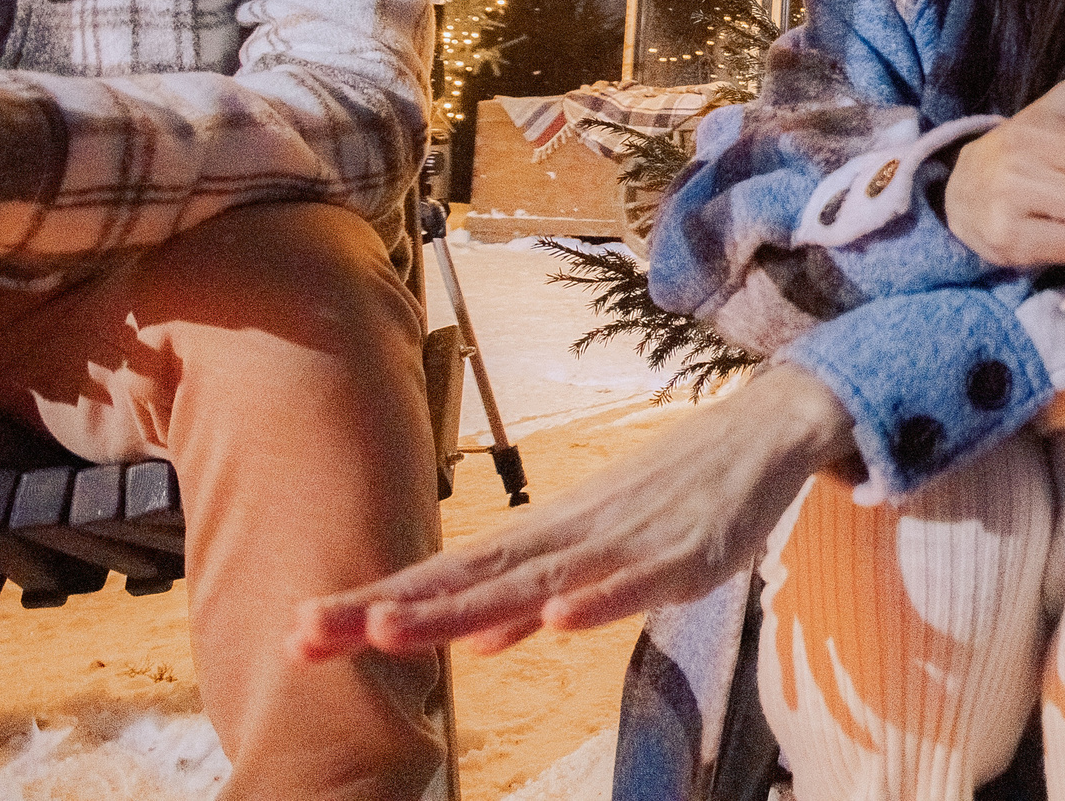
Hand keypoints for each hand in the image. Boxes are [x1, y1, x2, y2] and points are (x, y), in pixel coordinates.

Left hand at [288, 360, 854, 660]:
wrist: (766, 426)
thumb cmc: (676, 491)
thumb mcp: (600, 546)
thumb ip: (540, 590)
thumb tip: (475, 637)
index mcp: (547, 536)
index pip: (447, 574)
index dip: (377, 601)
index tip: (299, 628)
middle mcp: (573, 535)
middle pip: (470, 578)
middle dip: (388, 607)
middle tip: (307, 631)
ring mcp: (628, 541)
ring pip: (537, 581)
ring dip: (465, 606)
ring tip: (392, 627)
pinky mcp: (689, 552)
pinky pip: (638, 581)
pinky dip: (597, 599)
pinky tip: (555, 619)